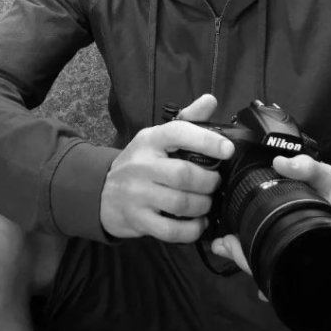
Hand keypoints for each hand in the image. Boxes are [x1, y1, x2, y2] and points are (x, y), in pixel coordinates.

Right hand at [100, 94, 233, 241]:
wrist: (102, 192)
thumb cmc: (140, 162)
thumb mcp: (157, 137)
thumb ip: (187, 120)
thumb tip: (210, 100)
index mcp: (150, 139)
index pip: (178, 133)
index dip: (206, 141)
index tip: (228, 150)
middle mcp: (142, 165)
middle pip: (184, 175)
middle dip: (208, 181)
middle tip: (215, 183)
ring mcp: (137, 194)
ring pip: (180, 204)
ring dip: (202, 205)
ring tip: (207, 202)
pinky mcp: (138, 220)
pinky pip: (171, 230)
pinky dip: (192, 230)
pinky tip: (198, 223)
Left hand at [211, 155, 330, 278]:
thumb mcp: (327, 176)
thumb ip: (306, 168)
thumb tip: (279, 162)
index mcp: (311, 242)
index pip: (276, 260)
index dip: (251, 257)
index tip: (230, 243)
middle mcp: (304, 257)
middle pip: (268, 270)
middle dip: (242, 260)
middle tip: (221, 245)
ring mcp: (300, 261)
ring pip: (269, 270)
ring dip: (245, 259)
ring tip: (223, 246)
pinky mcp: (296, 255)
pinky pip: (273, 264)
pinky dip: (256, 258)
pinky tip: (239, 249)